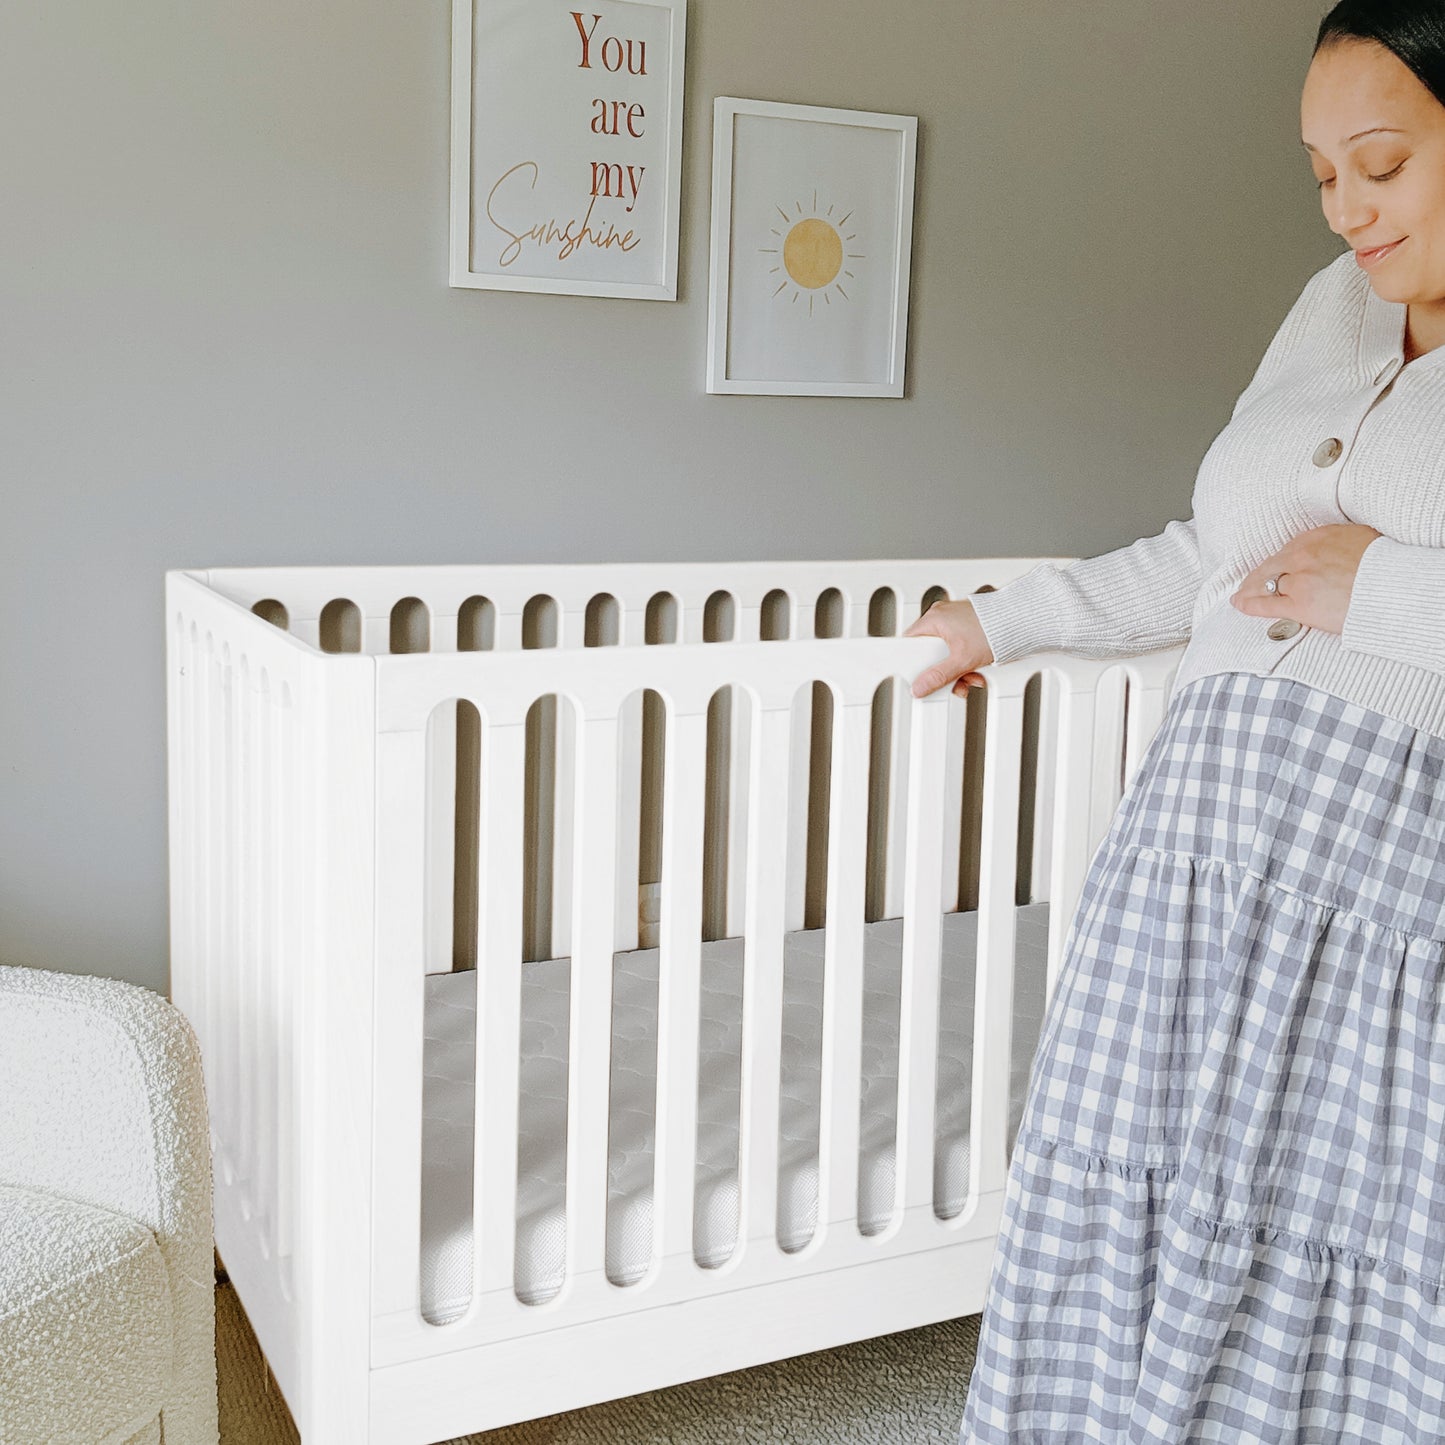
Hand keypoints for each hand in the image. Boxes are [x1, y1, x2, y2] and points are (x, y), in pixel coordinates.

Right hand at [904, 599, 995, 697]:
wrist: (1022, 620)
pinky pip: (956, 646)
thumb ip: (938, 676)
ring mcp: (954, 619)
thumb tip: (920, 687)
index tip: (919, 677)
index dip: (914, 663)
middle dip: (943, 671)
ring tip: (970, 676)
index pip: (910, 643)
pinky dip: (964, 659)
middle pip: (930, 651)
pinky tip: (974, 668)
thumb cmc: (994, 628)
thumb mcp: (962, 660)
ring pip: (945, 651)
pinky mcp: (966, 625)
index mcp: (934, 618)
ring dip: (956, 669)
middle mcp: (942, 616)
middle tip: (952, 680)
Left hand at [1230, 523, 1381, 634]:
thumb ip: (1344, 545)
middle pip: (1272, 564)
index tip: (1277, 564)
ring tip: (1242, 594)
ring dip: (1251, 589)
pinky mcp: (1299, 604)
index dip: (1281, 559)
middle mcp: (1303, 555)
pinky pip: (1266, 604)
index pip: (1291, 548)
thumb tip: (1343, 550)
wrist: (1393, 585)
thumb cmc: (1387, 564)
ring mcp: (1298, 580)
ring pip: (1264, 583)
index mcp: (1320, 536)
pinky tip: (1239, 604)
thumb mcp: (1365, 540)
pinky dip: (1249, 604)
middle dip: (1259, 574)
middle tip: (1249, 581)